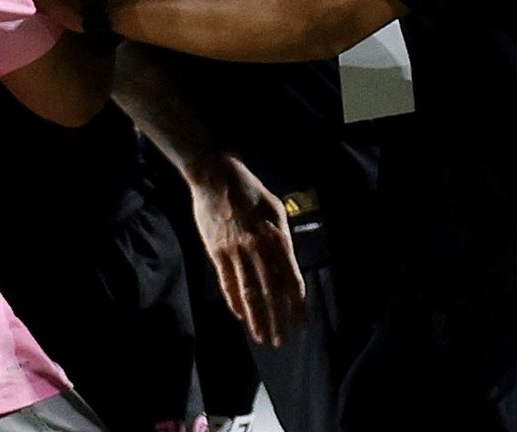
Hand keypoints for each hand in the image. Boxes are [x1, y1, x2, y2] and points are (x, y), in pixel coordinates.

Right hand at [187, 153, 306, 347]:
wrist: (214, 177)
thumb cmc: (249, 190)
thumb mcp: (275, 208)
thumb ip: (282, 236)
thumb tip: (288, 264)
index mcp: (275, 237)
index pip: (290, 279)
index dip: (297, 303)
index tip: (302, 322)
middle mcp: (257, 248)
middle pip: (270, 292)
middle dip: (278, 319)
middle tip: (282, 340)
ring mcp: (235, 252)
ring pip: (248, 293)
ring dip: (257, 318)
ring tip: (263, 337)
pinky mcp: (216, 252)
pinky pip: (227, 283)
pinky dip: (235, 302)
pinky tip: (241, 316)